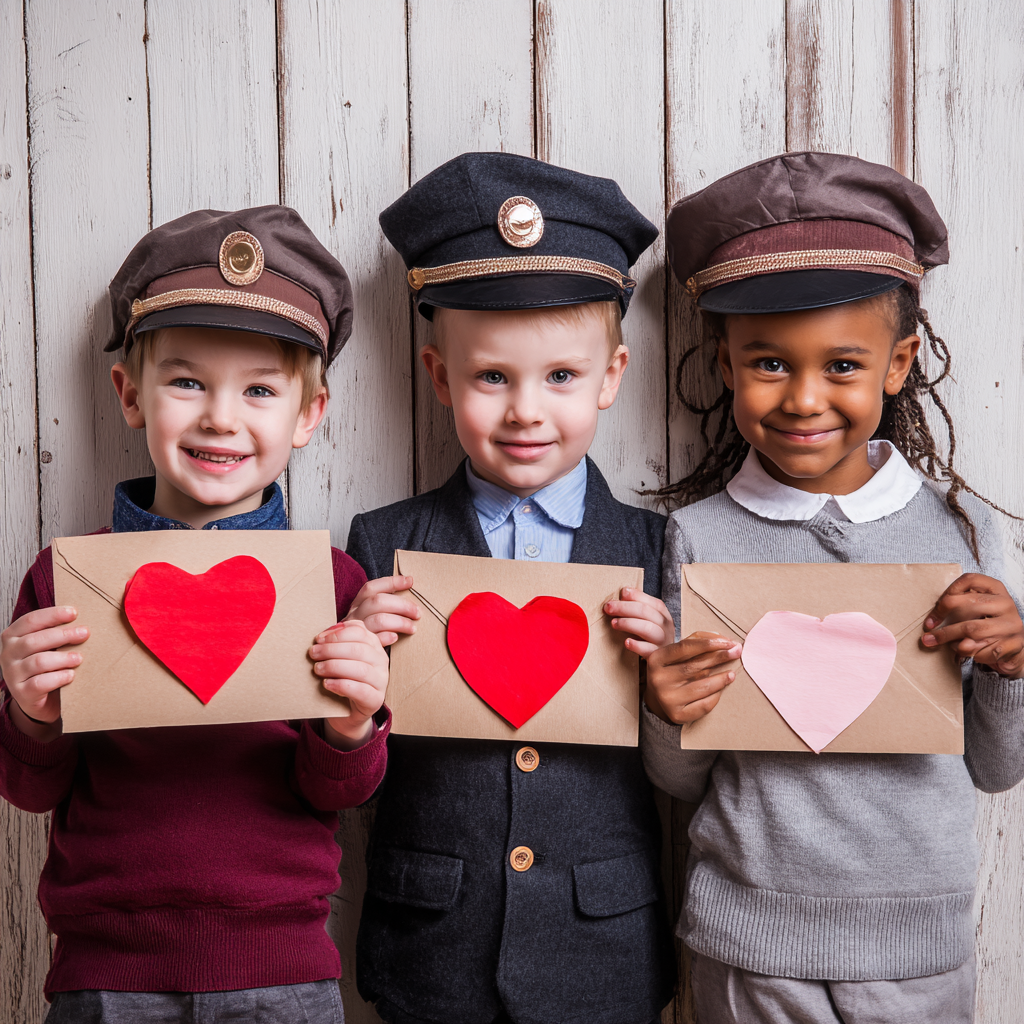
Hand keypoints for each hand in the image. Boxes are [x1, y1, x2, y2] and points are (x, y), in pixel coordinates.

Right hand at [0, 606, 88, 740]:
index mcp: (12, 637)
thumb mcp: (47, 646)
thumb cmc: (46, 665)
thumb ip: (55, 632)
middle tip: (84, 633)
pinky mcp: (21, 693)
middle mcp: (8, 654)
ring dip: (62, 658)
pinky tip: (71, 675)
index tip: (74, 613)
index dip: (52, 615)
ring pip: (38, 662)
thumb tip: (81, 621)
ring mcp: (13, 674)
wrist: (38, 699)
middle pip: (34, 641)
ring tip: (79, 658)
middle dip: (62, 635)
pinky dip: (58, 677)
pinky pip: (39, 683)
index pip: (30, 621)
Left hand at [310, 620, 388, 748]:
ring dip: (335, 667)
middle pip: (359, 649)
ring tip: (318, 669)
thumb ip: (335, 643)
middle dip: (332, 649)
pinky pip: (361, 690)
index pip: (360, 631)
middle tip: (313, 653)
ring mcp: (381, 681)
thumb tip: (322, 636)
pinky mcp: (375, 700)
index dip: (337, 634)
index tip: (318, 639)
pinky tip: (327, 684)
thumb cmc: (340, 679)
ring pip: (361, 669)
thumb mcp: (338, 657)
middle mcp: (381, 661)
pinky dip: (342, 685)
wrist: (345, 712)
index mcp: (373, 645)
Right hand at [345, 575, 420, 646]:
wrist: (347, 659)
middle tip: (418, 613)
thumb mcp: (369, 617)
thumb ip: (383, 605)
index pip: (372, 588)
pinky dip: (387, 637)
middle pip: (378, 602)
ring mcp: (355, 632)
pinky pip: (375, 640)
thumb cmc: (367, 635)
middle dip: (402, 605)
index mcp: (357, 605)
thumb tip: (408, 585)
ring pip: (379, 620)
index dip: (391, 582)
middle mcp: (354, 615)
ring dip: (400, 622)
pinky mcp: (359, 648)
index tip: (410, 581)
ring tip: (412, 628)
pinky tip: (396, 637)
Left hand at [604, 587, 674, 656]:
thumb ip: (638, 606)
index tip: (621, 593)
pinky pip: (648, 650)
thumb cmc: (649, 637)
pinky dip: (637, 645)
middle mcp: (666, 627)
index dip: (636, 596)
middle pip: (647, 613)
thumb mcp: (647, 620)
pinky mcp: (657, 658)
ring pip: (649, 629)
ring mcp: (663, 642)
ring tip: (614, 623)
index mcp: (663, 615)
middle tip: (608, 607)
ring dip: (629, 624)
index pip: (652, 602)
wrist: (662, 662)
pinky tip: (626, 642)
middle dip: (625, 608)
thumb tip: (624, 591)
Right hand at [644, 631, 741, 724]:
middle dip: (720, 657)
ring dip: (722, 679)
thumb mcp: (676, 653)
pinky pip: (704, 705)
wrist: (656, 700)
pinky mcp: (677, 714)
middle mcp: (659, 679)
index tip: (729, 642)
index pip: (685, 647)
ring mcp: (667, 698)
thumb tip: (722, 639)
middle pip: (696, 666)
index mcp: (656, 659)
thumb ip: (696, 642)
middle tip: (737, 652)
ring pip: (703, 686)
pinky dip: (716, 696)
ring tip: (732, 674)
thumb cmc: (671, 670)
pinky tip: (720, 690)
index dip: (709, 643)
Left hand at [922, 573, 1023, 676]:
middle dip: (943, 619)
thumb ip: (958, 606)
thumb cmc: (987, 622)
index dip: (949, 591)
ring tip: (941, 643)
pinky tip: (963, 650)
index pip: (970, 580)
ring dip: (951, 639)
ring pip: (972, 630)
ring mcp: (1010, 625)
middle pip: (969, 605)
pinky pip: (981, 649)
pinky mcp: (1011, 645)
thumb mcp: (977, 607)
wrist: (1014, 644)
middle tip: (928, 632)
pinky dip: (966, 652)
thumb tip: (932, 623)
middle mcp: (1005, 604)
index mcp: (996, 589)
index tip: (936, 609)